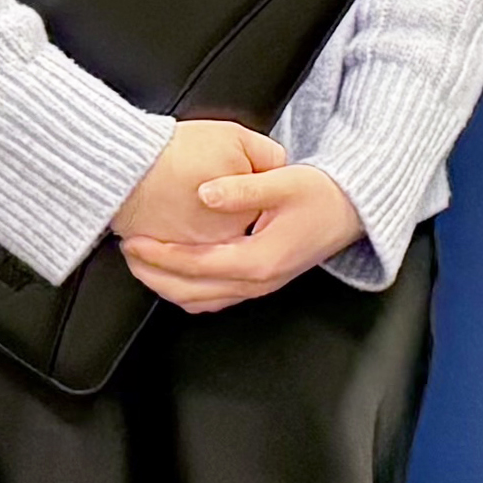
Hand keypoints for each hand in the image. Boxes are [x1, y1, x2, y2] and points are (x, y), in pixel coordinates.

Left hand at [113, 122, 364, 314]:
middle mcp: (257, 281)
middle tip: (129, 251)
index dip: (162, 255)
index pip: (198, 265)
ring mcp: (258, 287)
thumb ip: (244, 188)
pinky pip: (213, 298)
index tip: (136, 241)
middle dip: (154, 274)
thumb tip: (204, 193)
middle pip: (192, 292)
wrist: (353, 211)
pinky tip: (173, 272)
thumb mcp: (285, 182)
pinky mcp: (259, 283)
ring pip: (200, 301)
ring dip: (167, 285)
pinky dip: (186, 289)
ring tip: (142, 262)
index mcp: (260, 259)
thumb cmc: (323, 195)